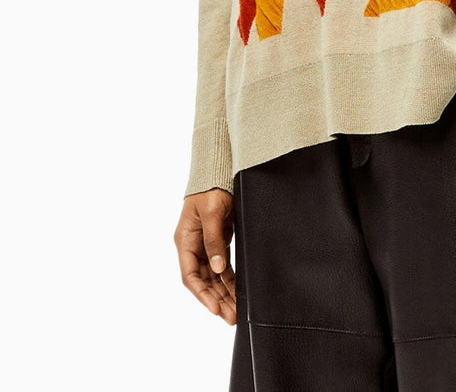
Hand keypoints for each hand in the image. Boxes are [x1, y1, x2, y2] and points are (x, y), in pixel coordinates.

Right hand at [174, 187, 236, 324]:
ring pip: (214, 276)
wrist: (219, 171)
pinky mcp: (218, 241)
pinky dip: (229, 279)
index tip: (215, 308)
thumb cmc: (210, 188)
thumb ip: (213, 240)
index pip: (191, 276)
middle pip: (204, 280)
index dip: (202, 294)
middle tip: (231, 317)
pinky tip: (237, 291)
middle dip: (217, 299)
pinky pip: (223, 266)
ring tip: (236, 311)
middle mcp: (193, 246)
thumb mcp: (211, 213)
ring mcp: (205, 245)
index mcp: (185, 240)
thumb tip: (217, 268)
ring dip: (224, 293)